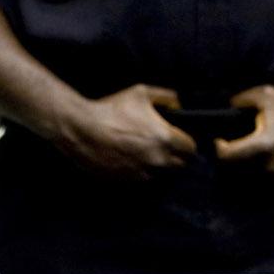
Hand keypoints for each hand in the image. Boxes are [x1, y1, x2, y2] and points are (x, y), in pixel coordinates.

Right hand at [53, 85, 196, 179]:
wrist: (82, 129)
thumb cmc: (112, 109)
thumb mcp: (141, 92)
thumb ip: (166, 96)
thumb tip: (179, 102)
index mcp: (165, 138)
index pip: (191, 148)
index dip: (187, 142)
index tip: (180, 138)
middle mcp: (157, 160)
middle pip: (180, 165)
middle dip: (175, 155)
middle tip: (163, 144)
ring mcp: (142, 173)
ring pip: (161, 174)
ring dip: (158, 165)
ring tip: (144, 150)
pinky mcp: (127, 181)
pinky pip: (142, 178)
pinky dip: (140, 170)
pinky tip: (130, 157)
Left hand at [213, 85, 273, 175]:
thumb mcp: (268, 96)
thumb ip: (243, 99)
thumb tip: (228, 106)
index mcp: (264, 145)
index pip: (228, 156)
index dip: (219, 148)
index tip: (219, 140)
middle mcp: (271, 165)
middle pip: (237, 169)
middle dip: (232, 157)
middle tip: (233, 144)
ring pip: (253, 175)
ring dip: (248, 164)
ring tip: (252, 147)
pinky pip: (269, 178)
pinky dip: (263, 168)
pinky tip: (268, 154)